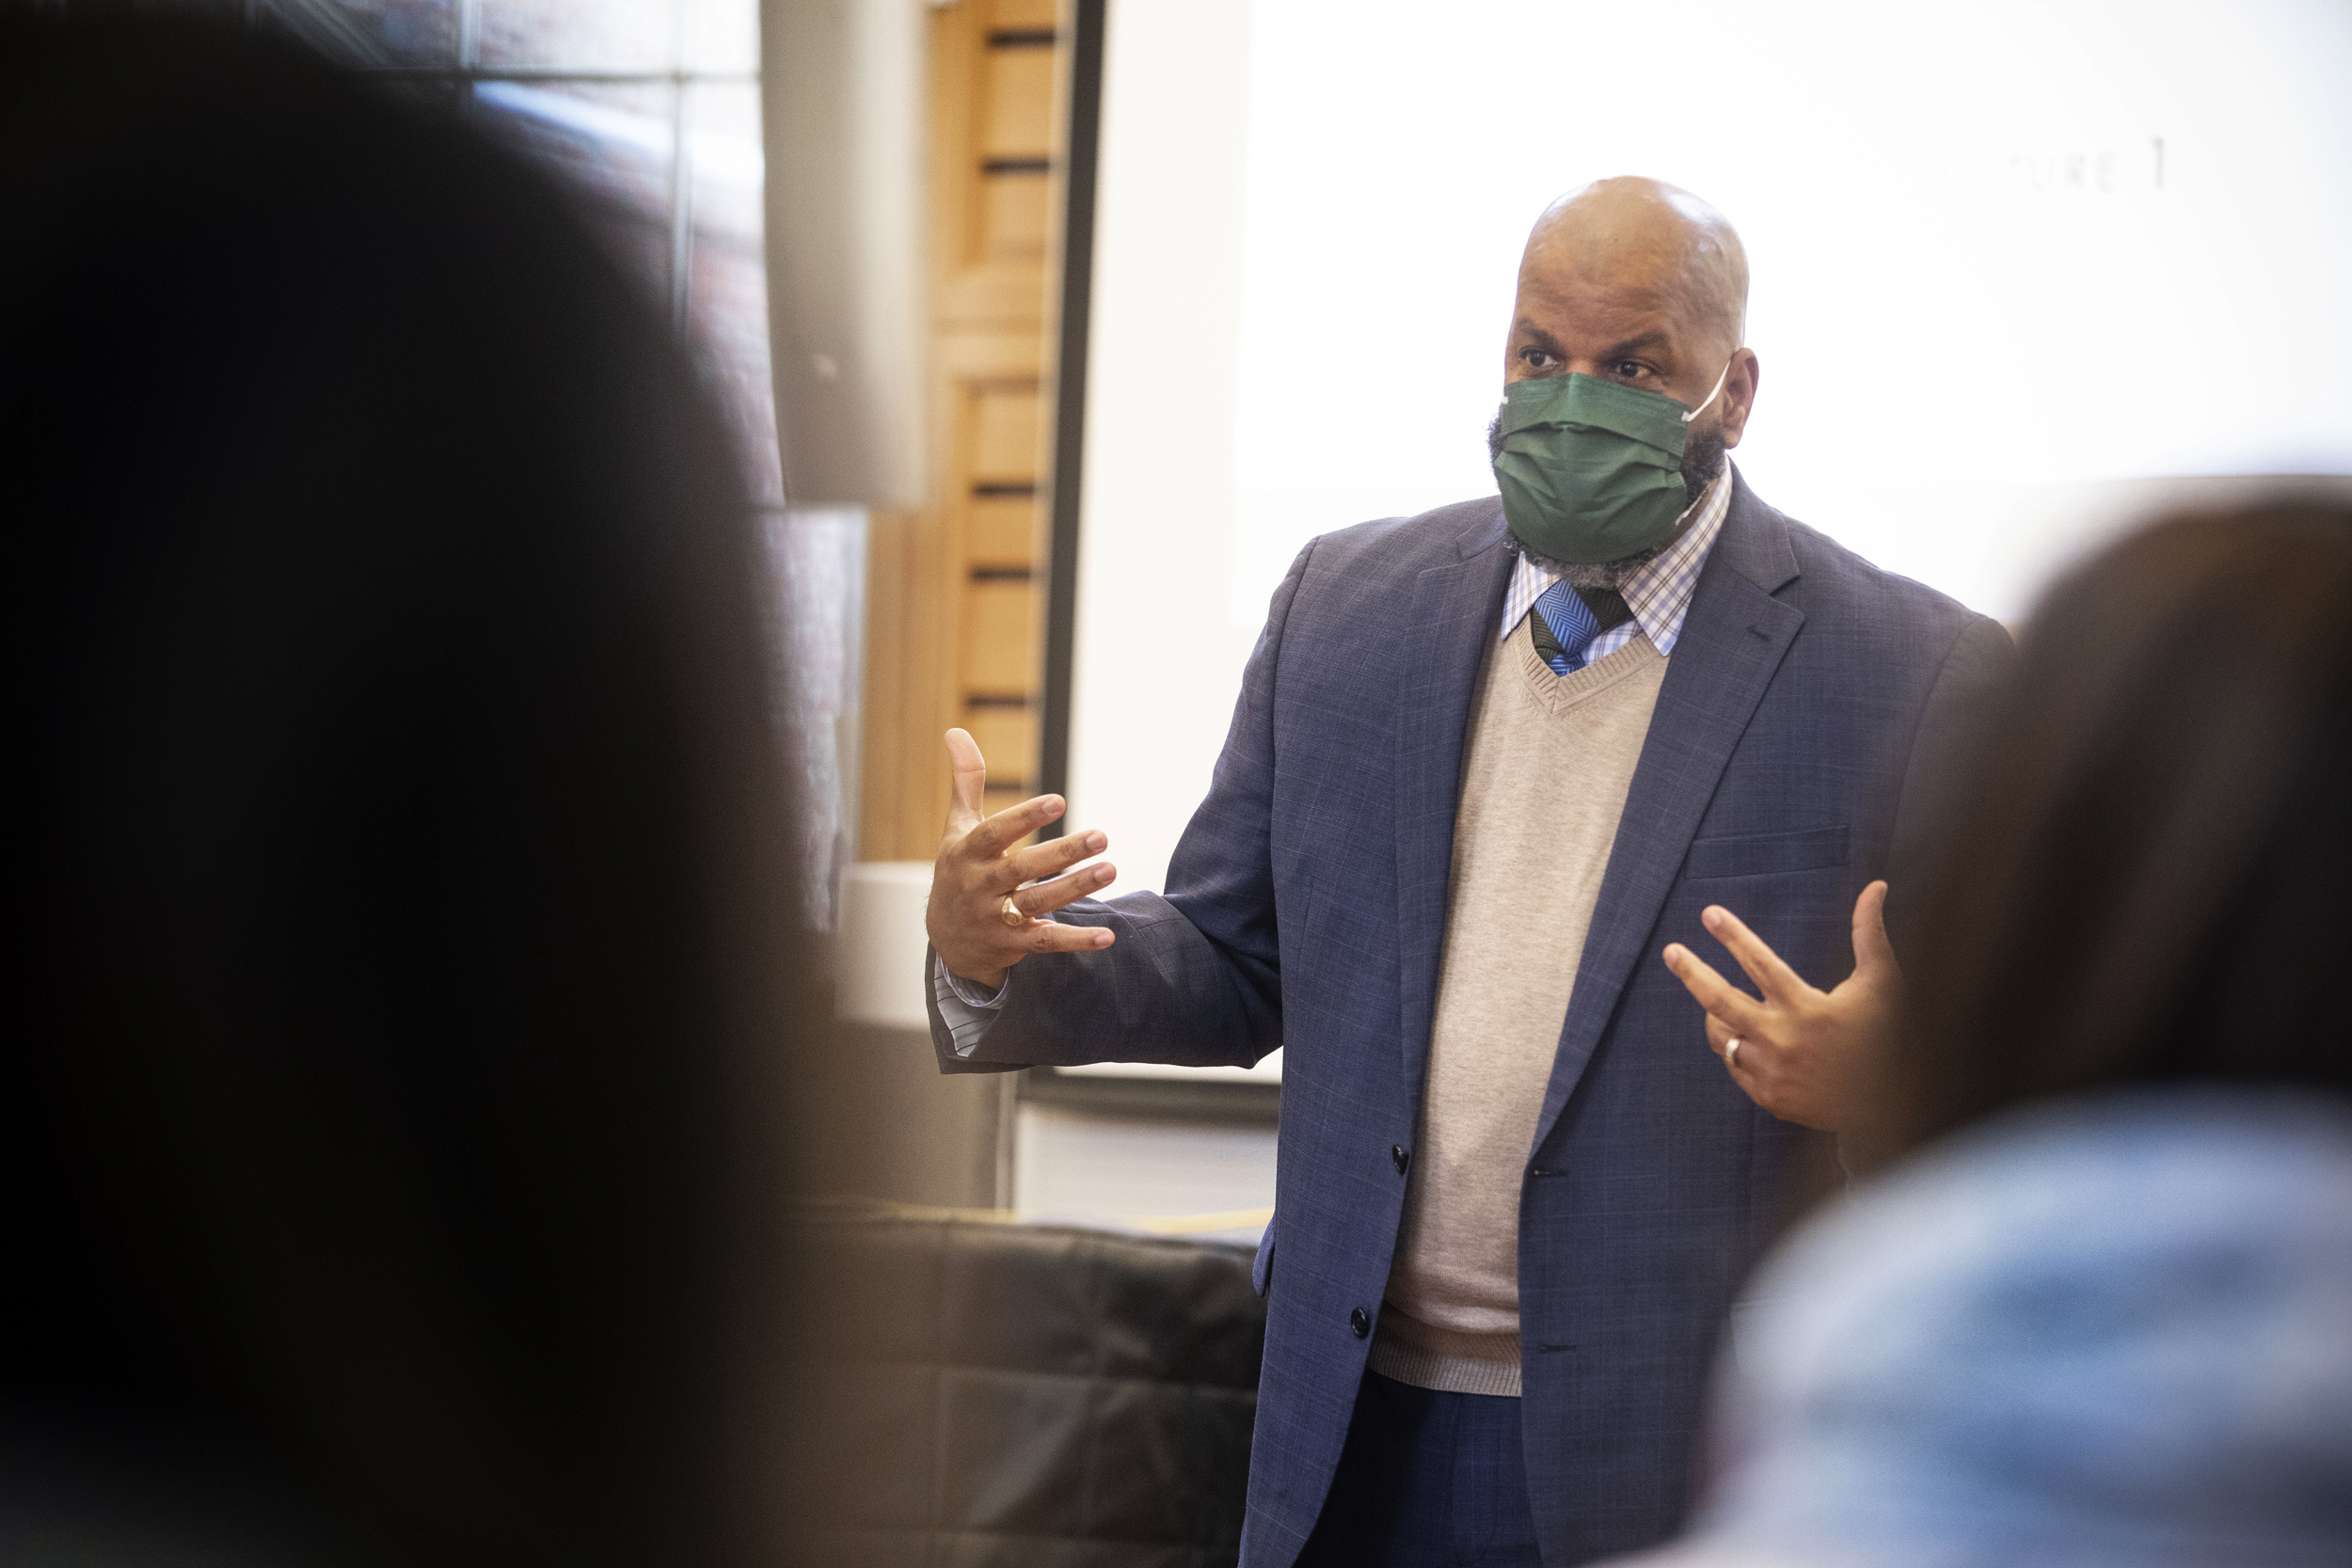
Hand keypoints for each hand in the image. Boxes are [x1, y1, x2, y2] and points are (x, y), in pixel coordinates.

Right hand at [925, 728, 1116, 990]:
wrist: (946, 941)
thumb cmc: (959, 872)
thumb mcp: (957, 829)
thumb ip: (966, 782)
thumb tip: (955, 731)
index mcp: (968, 853)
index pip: (996, 833)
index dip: (1024, 818)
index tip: (1058, 801)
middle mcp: (980, 885)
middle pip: (1023, 868)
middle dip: (1063, 853)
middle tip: (1102, 836)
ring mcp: (996, 918)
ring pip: (1038, 903)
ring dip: (1075, 888)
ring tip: (1110, 870)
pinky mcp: (1013, 945)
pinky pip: (1046, 943)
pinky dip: (1077, 941)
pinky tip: (1108, 936)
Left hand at [1659, 881, 1901, 1130]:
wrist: (1895, 1106)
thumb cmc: (1890, 1035)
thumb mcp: (1882, 983)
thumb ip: (1869, 933)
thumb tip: (1875, 886)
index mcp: (1807, 1009)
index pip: (1759, 963)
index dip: (1733, 935)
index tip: (1709, 914)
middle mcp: (1783, 1041)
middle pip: (1720, 1000)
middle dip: (1692, 972)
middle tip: (1671, 951)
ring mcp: (1772, 1073)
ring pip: (1722, 1036)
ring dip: (1715, 1014)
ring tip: (1717, 999)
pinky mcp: (1769, 1098)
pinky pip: (1734, 1065)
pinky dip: (1735, 1047)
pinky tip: (1743, 1036)